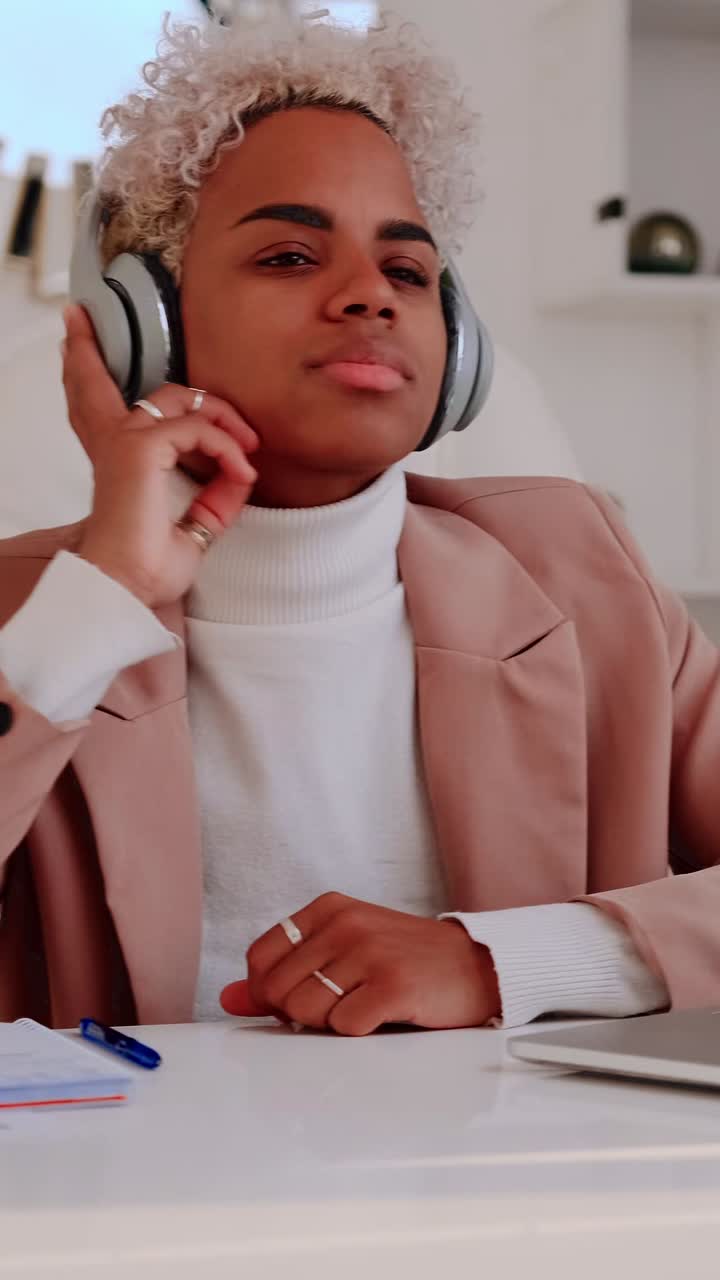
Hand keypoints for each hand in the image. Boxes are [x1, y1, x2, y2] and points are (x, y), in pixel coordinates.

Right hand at [62, 304, 259, 607]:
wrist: (128, 589)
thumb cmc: (147, 570)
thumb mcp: (194, 530)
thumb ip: (213, 500)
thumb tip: (239, 478)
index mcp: (115, 460)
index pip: (93, 406)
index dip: (82, 371)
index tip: (74, 341)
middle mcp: (114, 442)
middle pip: (100, 381)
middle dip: (90, 348)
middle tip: (81, 319)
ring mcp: (125, 440)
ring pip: (179, 398)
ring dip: (221, 416)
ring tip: (247, 445)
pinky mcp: (141, 447)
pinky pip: (202, 429)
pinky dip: (228, 448)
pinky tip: (242, 472)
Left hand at [220, 892, 500, 1035]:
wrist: (478, 966)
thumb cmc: (407, 961)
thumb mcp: (343, 952)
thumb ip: (284, 973)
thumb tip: (228, 999)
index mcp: (329, 908)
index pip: (259, 958)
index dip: (266, 992)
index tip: (295, 1000)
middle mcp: (346, 923)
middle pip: (276, 990)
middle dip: (299, 1014)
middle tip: (339, 1006)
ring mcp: (370, 952)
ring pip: (305, 1011)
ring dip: (329, 1024)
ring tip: (363, 1007)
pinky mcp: (393, 985)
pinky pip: (343, 1027)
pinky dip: (358, 1033)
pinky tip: (382, 1016)